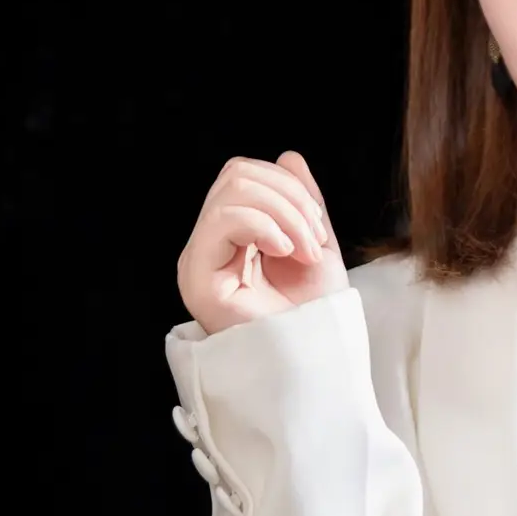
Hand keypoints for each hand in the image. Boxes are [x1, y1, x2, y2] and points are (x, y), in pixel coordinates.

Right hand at [176, 150, 349, 334]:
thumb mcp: (317, 244)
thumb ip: (302, 202)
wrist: (318, 358)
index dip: (288, 187)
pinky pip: (223, 219)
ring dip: (285, 213)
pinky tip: (285, 252)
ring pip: (233, 190)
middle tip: (314, 241)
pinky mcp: (198, 278)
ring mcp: (199, 261)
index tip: (318, 231)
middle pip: (238, 174)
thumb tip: (288, 157)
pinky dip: (264, 224)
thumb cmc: (316, 314)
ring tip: (304, 250)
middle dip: (290, 198)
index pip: (245, 175)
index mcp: (231, 236)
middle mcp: (208, 245)